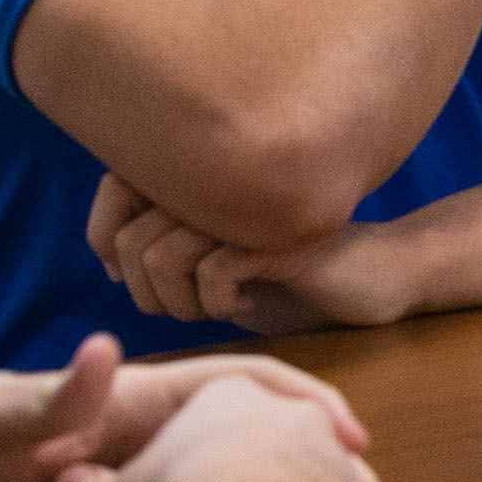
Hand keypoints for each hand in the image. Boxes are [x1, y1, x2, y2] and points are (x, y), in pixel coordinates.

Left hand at [88, 173, 321, 332]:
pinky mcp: (278, 232)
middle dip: (150, 295)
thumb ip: (167, 248)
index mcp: (200, 172)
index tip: (134, 277)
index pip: (113, 189)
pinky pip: (211, 271)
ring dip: (181, 305)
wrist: (374, 275)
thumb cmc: (289, 274)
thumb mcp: (216, 263)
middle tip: (188, 309)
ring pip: (162, 257)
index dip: (108, 242)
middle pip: (133, 239)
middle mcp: (219, 175)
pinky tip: (248, 301)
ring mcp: (248, 201)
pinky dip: (219, 303)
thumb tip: (113, 262)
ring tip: (215, 308)